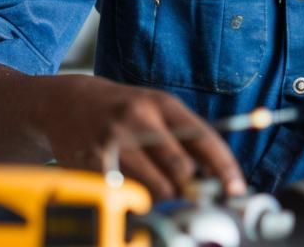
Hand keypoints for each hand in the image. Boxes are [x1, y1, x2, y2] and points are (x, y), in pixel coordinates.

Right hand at [34, 75, 245, 200]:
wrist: (67, 103)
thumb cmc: (124, 111)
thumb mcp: (158, 110)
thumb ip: (186, 139)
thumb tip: (217, 176)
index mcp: (162, 104)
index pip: (202, 138)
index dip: (223, 167)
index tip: (236, 190)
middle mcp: (139, 119)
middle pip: (180, 167)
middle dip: (190, 188)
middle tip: (189, 195)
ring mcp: (113, 141)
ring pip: (154, 187)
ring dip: (163, 197)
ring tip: (157, 190)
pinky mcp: (91, 163)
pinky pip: (126, 194)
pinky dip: (135, 200)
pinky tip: (131, 191)